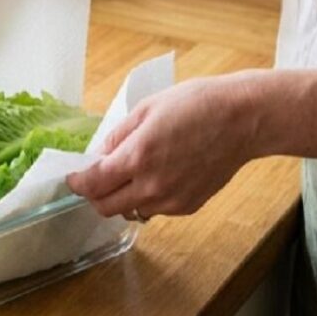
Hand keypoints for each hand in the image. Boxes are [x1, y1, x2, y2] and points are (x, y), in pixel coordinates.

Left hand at [66, 74, 258, 219]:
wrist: (242, 120)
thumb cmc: (197, 105)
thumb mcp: (147, 109)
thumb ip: (117, 137)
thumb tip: (98, 156)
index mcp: (137, 157)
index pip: (92, 184)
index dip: (77, 182)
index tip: (73, 176)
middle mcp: (152, 186)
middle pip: (105, 207)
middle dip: (94, 194)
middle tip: (97, 177)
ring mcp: (171, 200)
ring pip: (130, 211)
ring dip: (121, 197)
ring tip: (131, 173)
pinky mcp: (188, 207)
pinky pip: (155, 210)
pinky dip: (147, 198)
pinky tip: (159, 174)